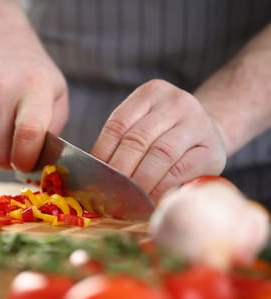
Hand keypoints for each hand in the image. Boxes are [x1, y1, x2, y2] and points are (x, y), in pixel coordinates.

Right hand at [0, 24, 67, 170]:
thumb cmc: (28, 70)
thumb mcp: (55, 91)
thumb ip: (53, 128)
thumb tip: (40, 161)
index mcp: (32, 88)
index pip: (28, 136)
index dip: (27, 160)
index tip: (28, 164)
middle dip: (9, 162)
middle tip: (17, 153)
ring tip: (2, 131)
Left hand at [91, 79, 226, 201]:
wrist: (209, 136)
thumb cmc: (165, 135)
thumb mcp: (144, 126)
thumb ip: (121, 142)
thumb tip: (92, 174)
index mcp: (151, 93)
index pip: (118, 124)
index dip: (102, 153)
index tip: (92, 177)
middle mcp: (176, 103)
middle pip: (137, 140)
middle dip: (119, 171)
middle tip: (107, 194)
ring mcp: (197, 124)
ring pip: (159, 155)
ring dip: (139, 181)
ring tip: (125, 200)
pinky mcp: (211, 150)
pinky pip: (180, 171)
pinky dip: (160, 188)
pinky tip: (149, 200)